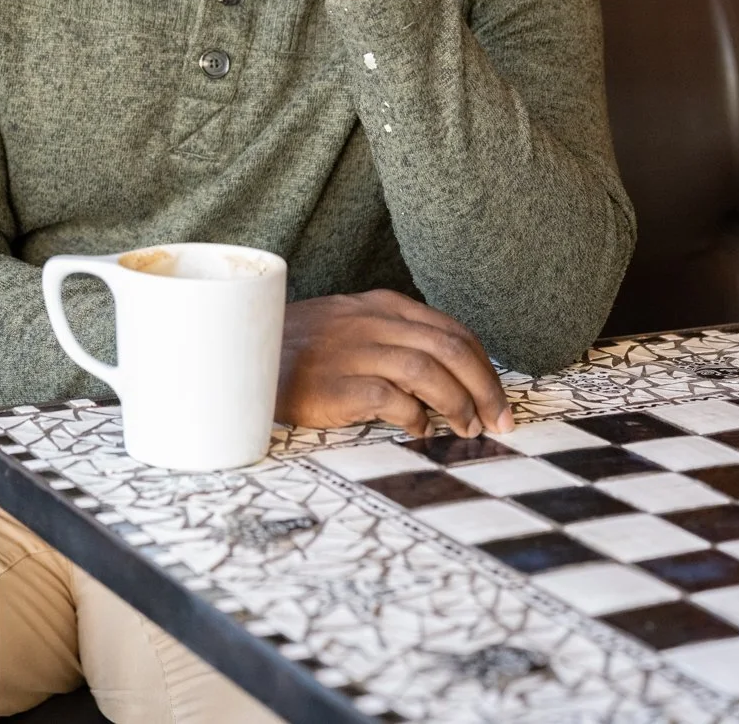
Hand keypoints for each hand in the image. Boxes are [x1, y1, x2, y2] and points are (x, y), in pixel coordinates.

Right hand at [276, 290, 514, 438]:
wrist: (239, 355)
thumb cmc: (298, 349)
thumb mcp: (348, 326)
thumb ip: (392, 337)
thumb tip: (445, 378)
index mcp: (381, 305)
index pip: (453, 330)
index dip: (485, 368)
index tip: (499, 400)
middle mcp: (372, 322)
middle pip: (450, 348)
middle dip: (485, 388)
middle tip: (498, 422)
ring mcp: (353, 351)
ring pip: (428, 370)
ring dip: (457, 404)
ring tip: (465, 430)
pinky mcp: (335, 384)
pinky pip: (391, 398)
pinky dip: (415, 417)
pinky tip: (419, 432)